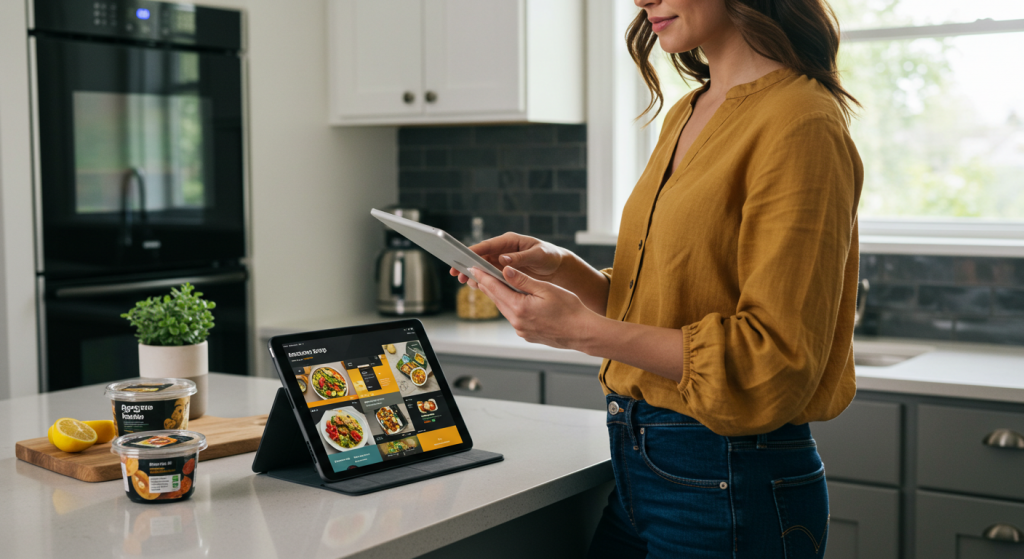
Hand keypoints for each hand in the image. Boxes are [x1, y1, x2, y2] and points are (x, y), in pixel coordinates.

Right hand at [450, 233, 564, 286]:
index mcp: (510, 241)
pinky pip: (491, 274)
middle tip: (456, 273)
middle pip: (482, 256)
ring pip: (484, 266)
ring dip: (473, 272)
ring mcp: (503, 260)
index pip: (488, 245)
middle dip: (469, 263)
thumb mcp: (538, 255)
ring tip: (463, 280)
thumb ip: (521, 258)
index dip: (474, 251)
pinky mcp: (505, 270)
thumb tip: (504, 259)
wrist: (557, 265)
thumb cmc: (549, 256)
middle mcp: (503, 249)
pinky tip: (475, 285)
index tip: (463, 257)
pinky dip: (483, 279)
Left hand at [470, 265, 597, 350]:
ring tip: (493, 283)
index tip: (474, 267)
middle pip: (496, 299)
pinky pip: (514, 317)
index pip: (494, 288)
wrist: (582, 332)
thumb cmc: (569, 309)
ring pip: (505, 308)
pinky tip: (514, 299)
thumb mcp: (546, 289)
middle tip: (478, 272)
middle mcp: (516, 321)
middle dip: (487, 285)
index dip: (483, 276)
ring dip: (499, 296)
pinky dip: (511, 306)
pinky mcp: (527, 334)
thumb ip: (523, 280)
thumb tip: (505, 270)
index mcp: (519, 307)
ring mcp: (521, 330)